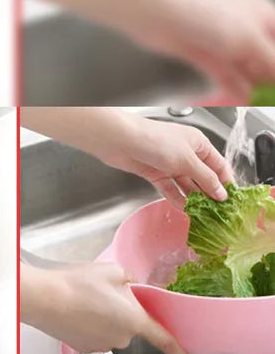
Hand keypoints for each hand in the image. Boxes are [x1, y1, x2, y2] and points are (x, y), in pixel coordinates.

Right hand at [20, 262, 191, 353]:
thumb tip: (130, 287)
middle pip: (130, 326)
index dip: (177, 349)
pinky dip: (89, 325)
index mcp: (135, 320)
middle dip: (123, 312)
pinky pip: (94, 335)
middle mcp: (120, 338)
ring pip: (110, 330)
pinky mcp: (82, 347)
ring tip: (86, 301)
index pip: (163, 338)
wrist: (45, 299)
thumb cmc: (80, 284)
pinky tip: (77, 311)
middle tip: (105, 294)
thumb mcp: (115, 270)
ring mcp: (100, 345)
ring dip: (104, 318)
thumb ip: (131, 280)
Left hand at [91, 115, 232, 208]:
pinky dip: (176, 198)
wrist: (122, 141)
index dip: (225, 181)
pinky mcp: (155, 173)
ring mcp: (169, 164)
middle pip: (202, 176)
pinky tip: (183, 208)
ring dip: (193, 198)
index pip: (219, 165)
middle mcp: (185, 153)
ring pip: (186, 184)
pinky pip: (169, 189)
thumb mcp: (187, 160)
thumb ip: (205, 178)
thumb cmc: (155, 140)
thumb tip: (220, 193)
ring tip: (202, 213)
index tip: (230, 199)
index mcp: (199, 144)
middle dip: (209, 193)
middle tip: (217, 211)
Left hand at [140, 0, 274, 104]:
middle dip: (263, 83)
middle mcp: (248, 32)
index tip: (272, 87)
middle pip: (264, 64)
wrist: (163, 18)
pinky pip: (225, 80)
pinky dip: (229, 92)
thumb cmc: (203, 14)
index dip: (274, 68)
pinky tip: (233, 101)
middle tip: (262, 99)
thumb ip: (268, 59)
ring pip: (245, 75)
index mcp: (265, 18)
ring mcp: (228, 46)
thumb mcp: (247, 39)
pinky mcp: (209, 59)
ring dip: (248, 91)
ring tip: (248, 104)